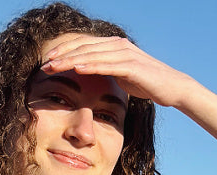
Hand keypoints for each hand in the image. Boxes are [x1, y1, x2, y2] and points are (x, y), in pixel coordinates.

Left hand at [41, 35, 193, 107]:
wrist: (172, 87)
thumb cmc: (147, 83)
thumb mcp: (122, 75)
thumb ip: (107, 70)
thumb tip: (92, 74)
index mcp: (114, 45)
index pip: (84, 46)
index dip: (64, 52)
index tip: (47, 62)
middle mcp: (118, 45)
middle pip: (84, 47)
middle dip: (62, 55)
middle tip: (44, 64)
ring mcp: (125, 53)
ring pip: (91, 54)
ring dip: (70, 60)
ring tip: (53, 66)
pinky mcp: (131, 65)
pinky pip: (106, 64)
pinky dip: (90, 65)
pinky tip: (76, 69)